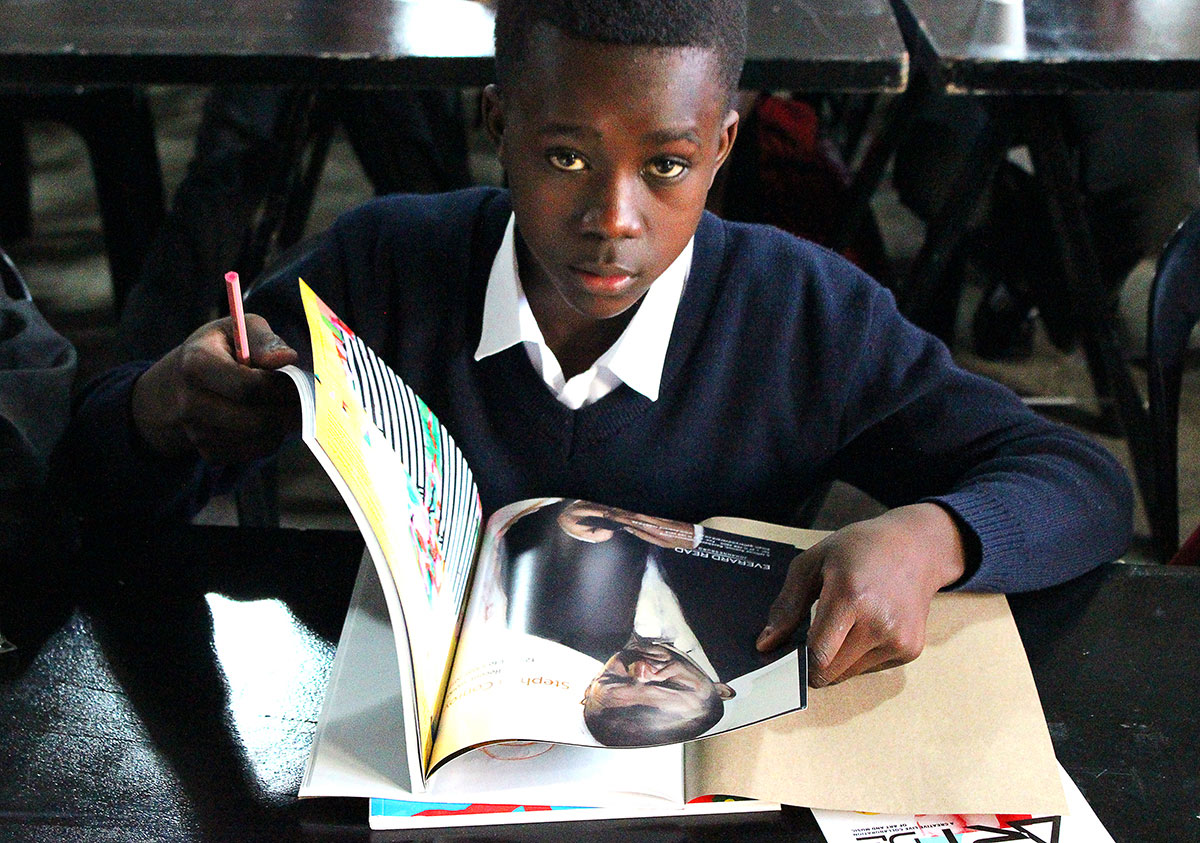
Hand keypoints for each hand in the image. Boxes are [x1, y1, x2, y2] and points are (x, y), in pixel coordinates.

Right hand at [131, 314, 299, 463]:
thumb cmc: (219, 350)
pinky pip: (256, 452)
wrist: (179, 384)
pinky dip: (272, 437)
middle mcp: (191, 403)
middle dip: (289, 411)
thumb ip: (264, 340)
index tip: (304, 382)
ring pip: (260, 438)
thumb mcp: (237, 329)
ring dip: (283, 424)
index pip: (249, 386)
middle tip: (310, 401)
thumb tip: (287, 358)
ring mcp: (197, 432)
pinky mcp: (210, 453)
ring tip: (289, 406)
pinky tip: (271, 419)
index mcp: (196, 365)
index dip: (283, 387)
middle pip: (256, 420)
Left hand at [756, 503, 966, 687]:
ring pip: (848, 675)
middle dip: (812, 663)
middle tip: (810, 638)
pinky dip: (858, 656)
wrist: (916, 548)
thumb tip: (766, 644)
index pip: (817, 654)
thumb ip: (786, 606)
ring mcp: (899, 639)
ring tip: (843, 625)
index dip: (796, 662)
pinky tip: (866, 626)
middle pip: (830, 673)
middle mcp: (879, 623)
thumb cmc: (859, 549)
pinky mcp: (910, 650)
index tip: (785, 656)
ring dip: (836, 660)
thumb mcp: (813, 562)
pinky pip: (869, 669)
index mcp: (850, 596)